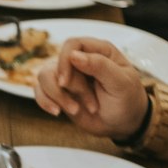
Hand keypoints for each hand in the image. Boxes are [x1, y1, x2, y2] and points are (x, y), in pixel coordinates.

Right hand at [32, 38, 147, 139]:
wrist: (123, 123)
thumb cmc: (126, 99)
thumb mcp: (120, 83)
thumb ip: (99, 66)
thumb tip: (74, 55)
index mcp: (98, 51)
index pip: (71, 44)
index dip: (64, 60)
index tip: (65, 82)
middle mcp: (80, 60)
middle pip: (56, 64)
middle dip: (69, 88)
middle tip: (91, 104)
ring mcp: (68, 76)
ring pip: (44, 77)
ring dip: (57, 97)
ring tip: (76, 110)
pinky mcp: (60, 92)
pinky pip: (40, 92)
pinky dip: (45, 102)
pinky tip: (57, 112)